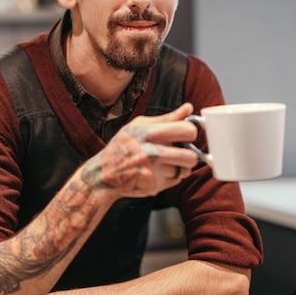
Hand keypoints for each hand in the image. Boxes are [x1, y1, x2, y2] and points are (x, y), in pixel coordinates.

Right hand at [81, 102, 198, 197]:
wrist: (104, 173)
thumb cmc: (123, 146)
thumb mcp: (139, 126)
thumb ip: (167, 118)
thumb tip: (189, 108)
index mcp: (149, 133)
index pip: (188, 131)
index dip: (190, 132)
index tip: (186, 134)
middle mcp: (152, 153)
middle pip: (191, 156)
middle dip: (189, 154)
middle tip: (181, 151)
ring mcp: (153, 172)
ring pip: (185, 170)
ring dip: (180, 167)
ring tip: (167, 162)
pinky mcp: (154, 187)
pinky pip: (176, 181)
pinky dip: (171, 177)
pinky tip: (158, 172)